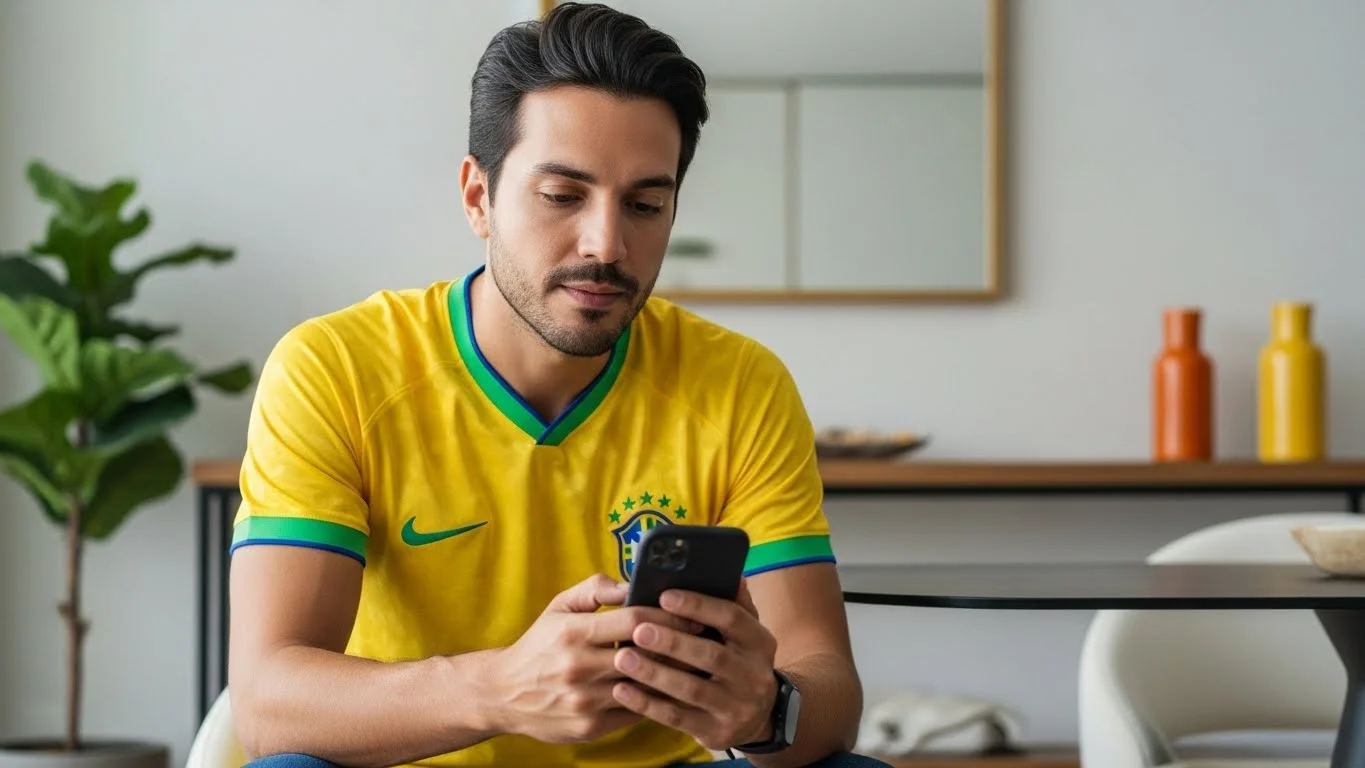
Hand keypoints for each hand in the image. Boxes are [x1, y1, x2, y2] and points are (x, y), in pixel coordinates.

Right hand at [487, 573, 704, 743]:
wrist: (504, 694)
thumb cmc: (540, 644)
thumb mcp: (559, 607)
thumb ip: (595, 589)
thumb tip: (632, 582)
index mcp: (573, 633)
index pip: (635, 621)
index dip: (669, 616)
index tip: (693, 613)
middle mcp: (579, 668)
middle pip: (646, 655)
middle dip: (681, 645)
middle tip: (706, 637)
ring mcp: (585, 701)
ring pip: (644, 687)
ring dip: (674, 674)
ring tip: (698, 662)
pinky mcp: (590, 726)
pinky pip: (635, 711)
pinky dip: (655, 699)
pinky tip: (672, 687)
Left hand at [609, 580, 779, 751]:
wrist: (760, 717)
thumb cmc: (739, 660)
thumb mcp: (747, 633)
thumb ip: (736, 604)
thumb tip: (731, 574)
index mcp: (759, 642)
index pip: (732, 618)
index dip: (699, 606)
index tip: (664, 595)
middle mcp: (753, 675)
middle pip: (711, 655)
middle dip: (672, 641)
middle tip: (638, 629)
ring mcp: (735, 707)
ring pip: (691, 689)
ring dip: (655, 673)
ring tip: (622, 658)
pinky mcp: (715, 732)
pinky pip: (677, 718)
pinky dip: (648, 704)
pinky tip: (622, 690)